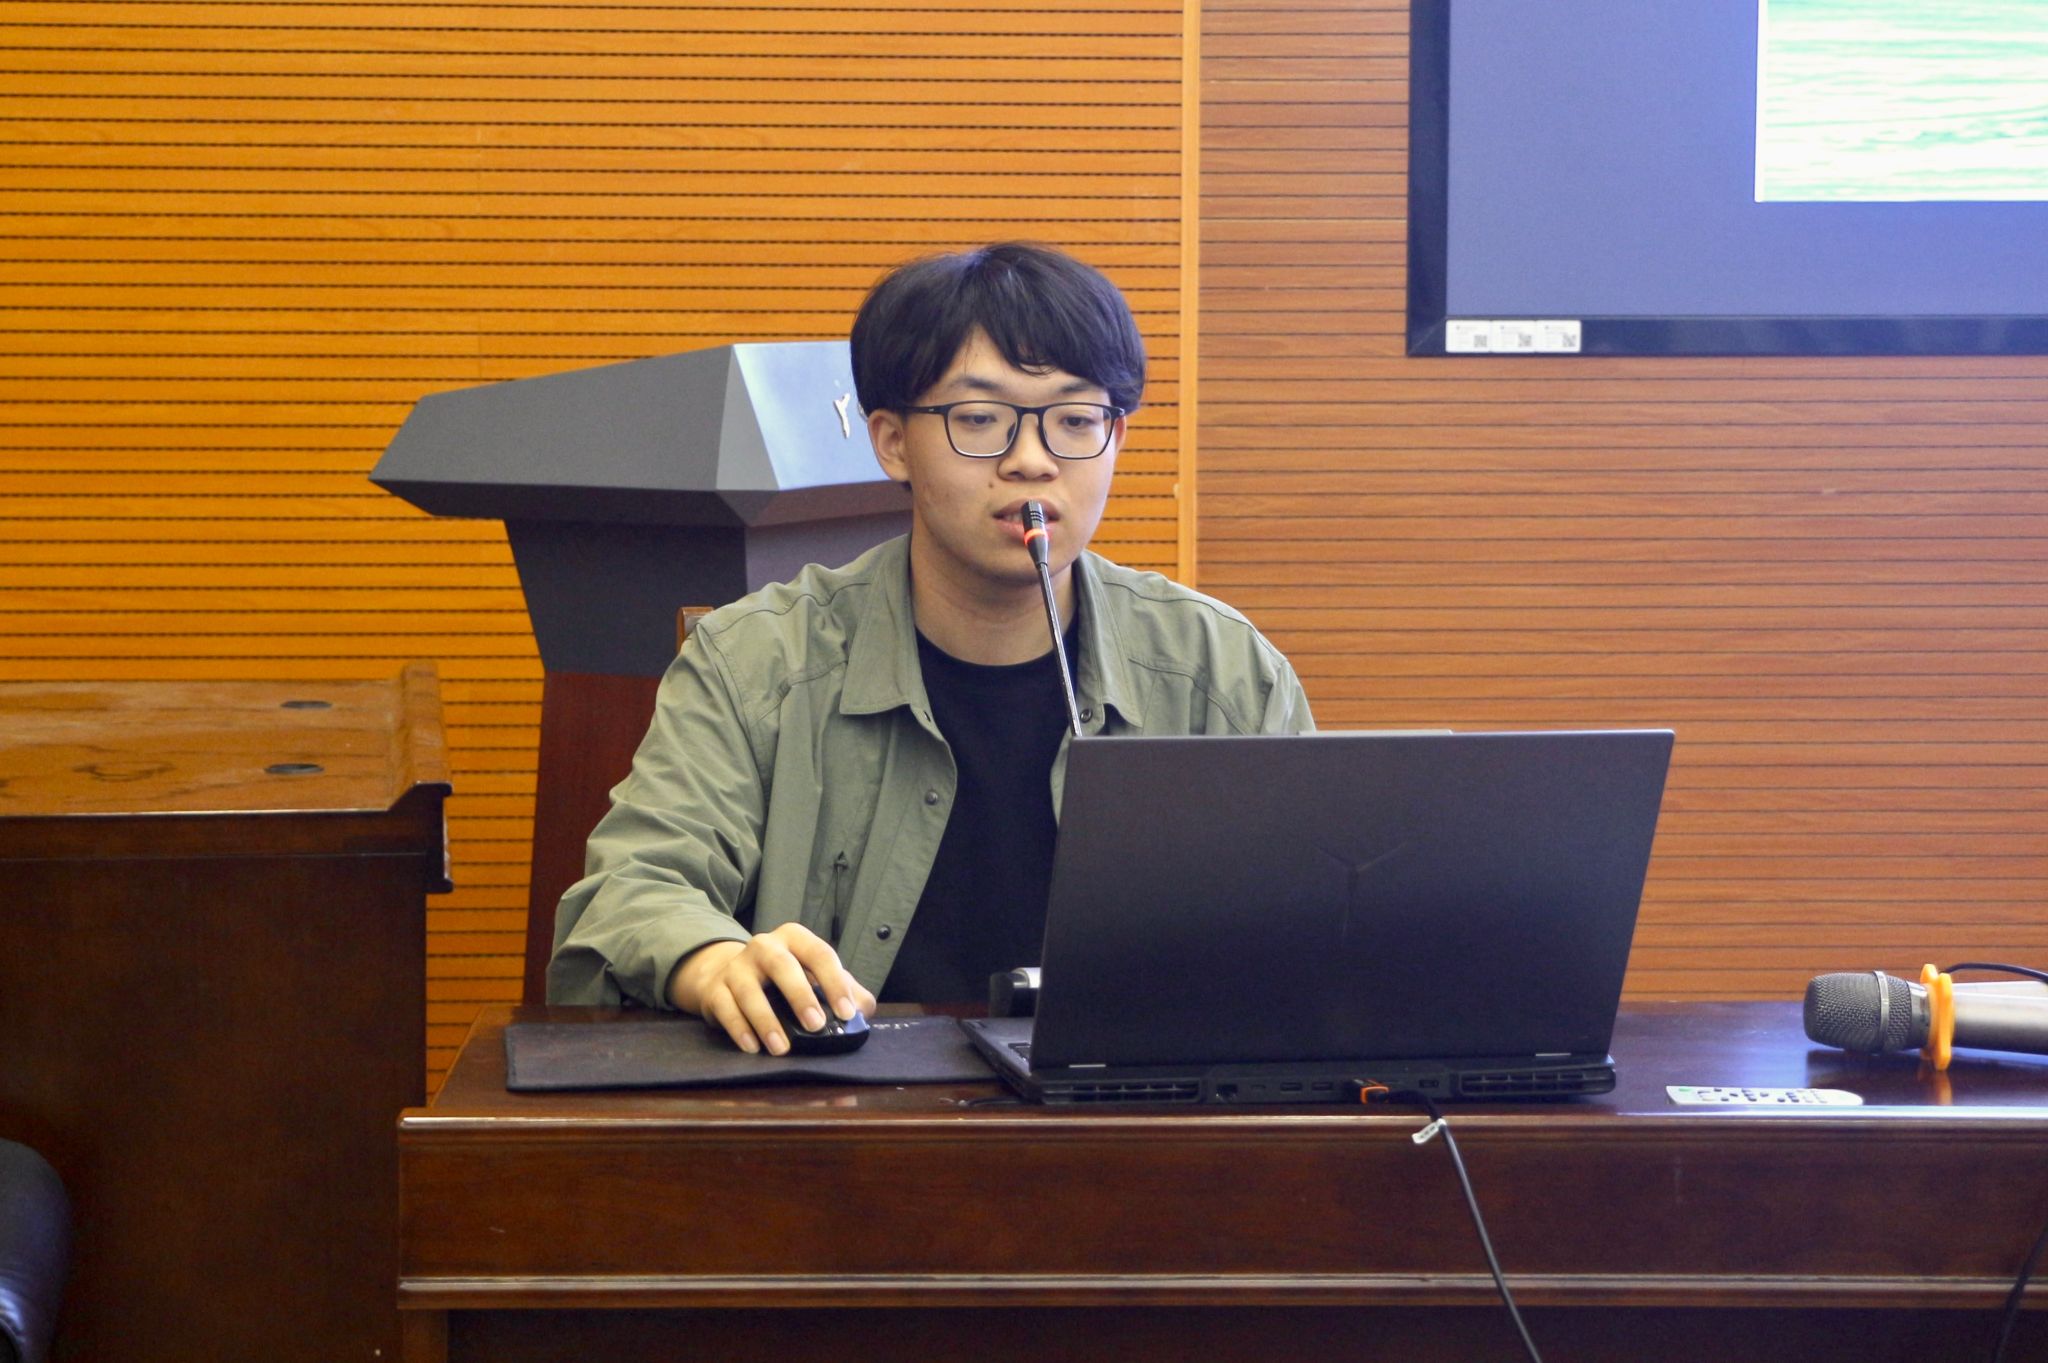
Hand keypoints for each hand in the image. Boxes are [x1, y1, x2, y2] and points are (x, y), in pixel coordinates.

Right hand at [668, 923, 875, 1055]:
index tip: (846, 1013)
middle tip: (816, 1025)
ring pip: (750, 990)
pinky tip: (752, 1047)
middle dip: (800, 995)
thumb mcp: (814, 976)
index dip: (835, 983)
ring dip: (766, 1021)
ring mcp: (737, 966)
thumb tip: (863, 1012)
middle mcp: (764, 946)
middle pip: (782, 965)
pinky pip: (725, 1008)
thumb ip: (844, 990)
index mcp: (795, 939)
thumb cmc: (782, 978)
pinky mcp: (715, 989)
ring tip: (781, 1048)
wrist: (726, 974)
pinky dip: (739, 1029)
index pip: (820, 954)